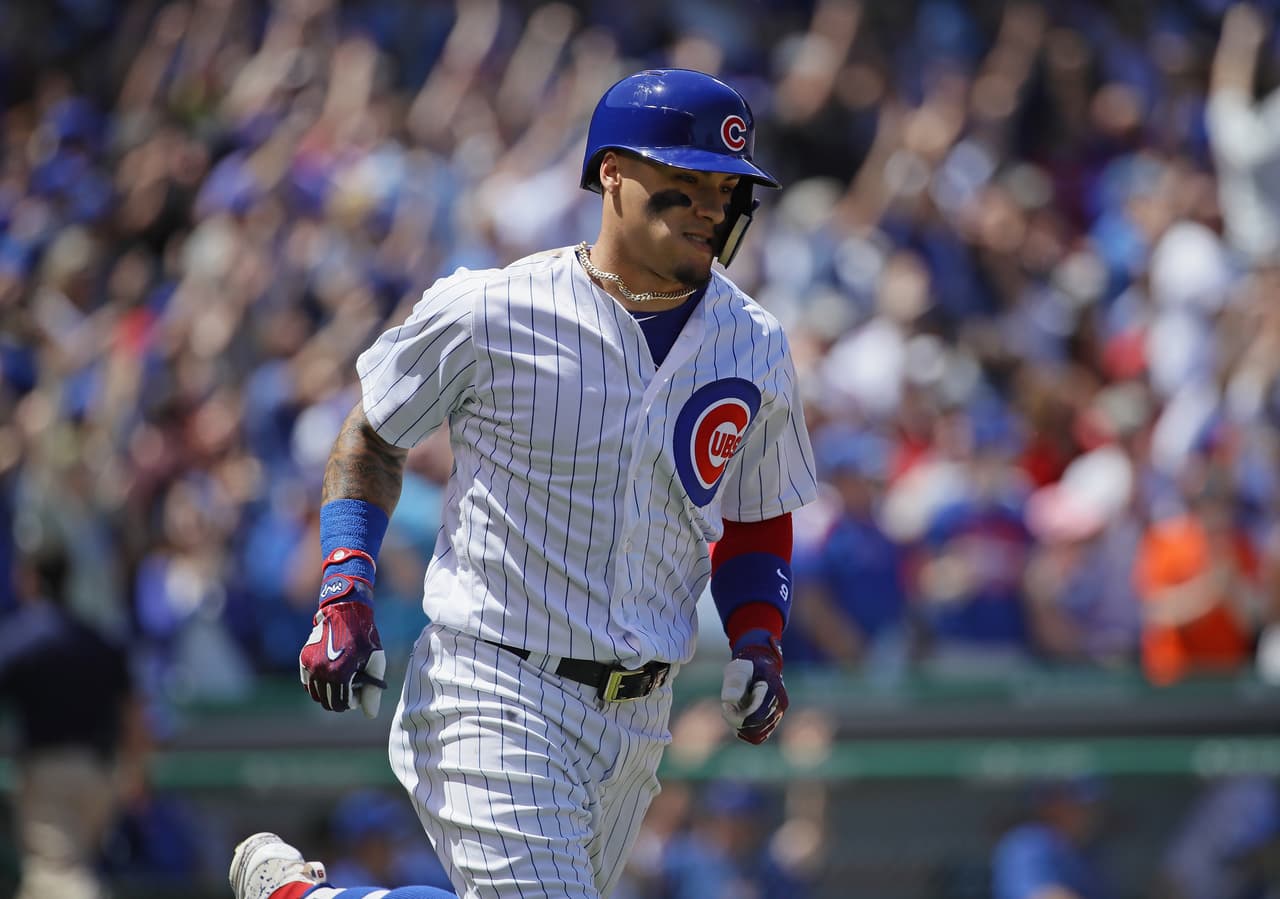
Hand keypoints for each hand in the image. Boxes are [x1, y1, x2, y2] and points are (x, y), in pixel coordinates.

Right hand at [299, 576, 386, 717]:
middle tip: (352, 685)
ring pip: (316, 695)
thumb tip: (370, 714)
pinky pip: (308, 683)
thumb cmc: (365, 637)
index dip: (354, 701)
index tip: (360, 689)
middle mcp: (322, 673)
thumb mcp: (375, 662)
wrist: (345, 612)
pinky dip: (318, 684)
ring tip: (342, 679)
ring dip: (329, 692)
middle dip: (341, 699)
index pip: (343, 704)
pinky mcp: (304, 660)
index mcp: (340, 675)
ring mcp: (310, 666)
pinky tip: (330, 674)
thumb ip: (373, 690)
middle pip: (329, 703)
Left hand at [720, 629, 787, 743]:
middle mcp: (779, 707)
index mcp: (774, 693)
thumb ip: (735, 684)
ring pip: (756, 736)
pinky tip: (736, 715)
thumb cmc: (747, 666)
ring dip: (740, 727)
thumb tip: (728, 699)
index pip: (756, 717)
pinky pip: (756, 736)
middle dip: (737, 722)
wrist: (758, 665)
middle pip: (756, 730)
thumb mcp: (738, 670)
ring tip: (732, 710)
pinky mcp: (770, 722)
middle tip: (726, 707)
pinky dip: (743, 730)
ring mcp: (776, 716)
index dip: (737, 716)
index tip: (725, 705)